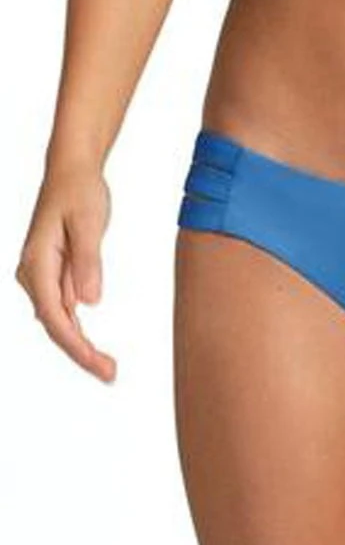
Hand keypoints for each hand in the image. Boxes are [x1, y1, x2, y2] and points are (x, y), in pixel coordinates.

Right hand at [14, 161, 116, 383]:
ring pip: (58, 320)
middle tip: (111, 374)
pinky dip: (77, 327)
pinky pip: (62, 307)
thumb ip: (87, 262)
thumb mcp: (88, 222)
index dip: (76, 346)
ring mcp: (40, 275)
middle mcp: (32, 274)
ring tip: (108, 367)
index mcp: (36, 264)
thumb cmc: (80, 191)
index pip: (54, 317)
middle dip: (80, 352)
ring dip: (80, 344)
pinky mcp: (51, 273)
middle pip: (54, 325)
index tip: (99, 366)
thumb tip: (87, 303)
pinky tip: (93, 346)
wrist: (72, 169)